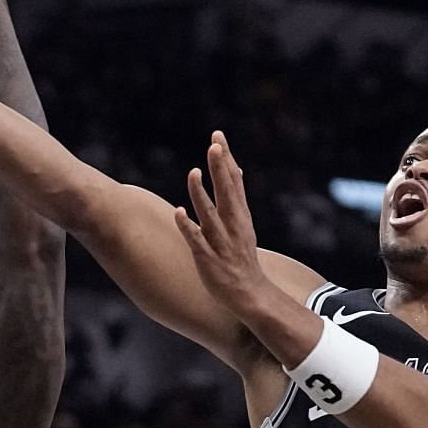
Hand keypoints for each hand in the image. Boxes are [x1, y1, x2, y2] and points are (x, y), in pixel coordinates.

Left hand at [176, 131, 275, 316]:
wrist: (249, 293)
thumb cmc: (241, 255)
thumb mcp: (243, 222)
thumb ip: (236, 195)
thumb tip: (235, 168)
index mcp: (240, 214)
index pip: (233, 180)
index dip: (226, 158)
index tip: (217, 134)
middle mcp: (232, 225)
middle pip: (226, 192)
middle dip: (220, 168)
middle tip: (214, 144)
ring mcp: (220, 242)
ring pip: (210, 214)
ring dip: (201, 194)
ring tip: (194, 172)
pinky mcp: (208, 258)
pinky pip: (197, 241)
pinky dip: (188, 227)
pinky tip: (179, 213)